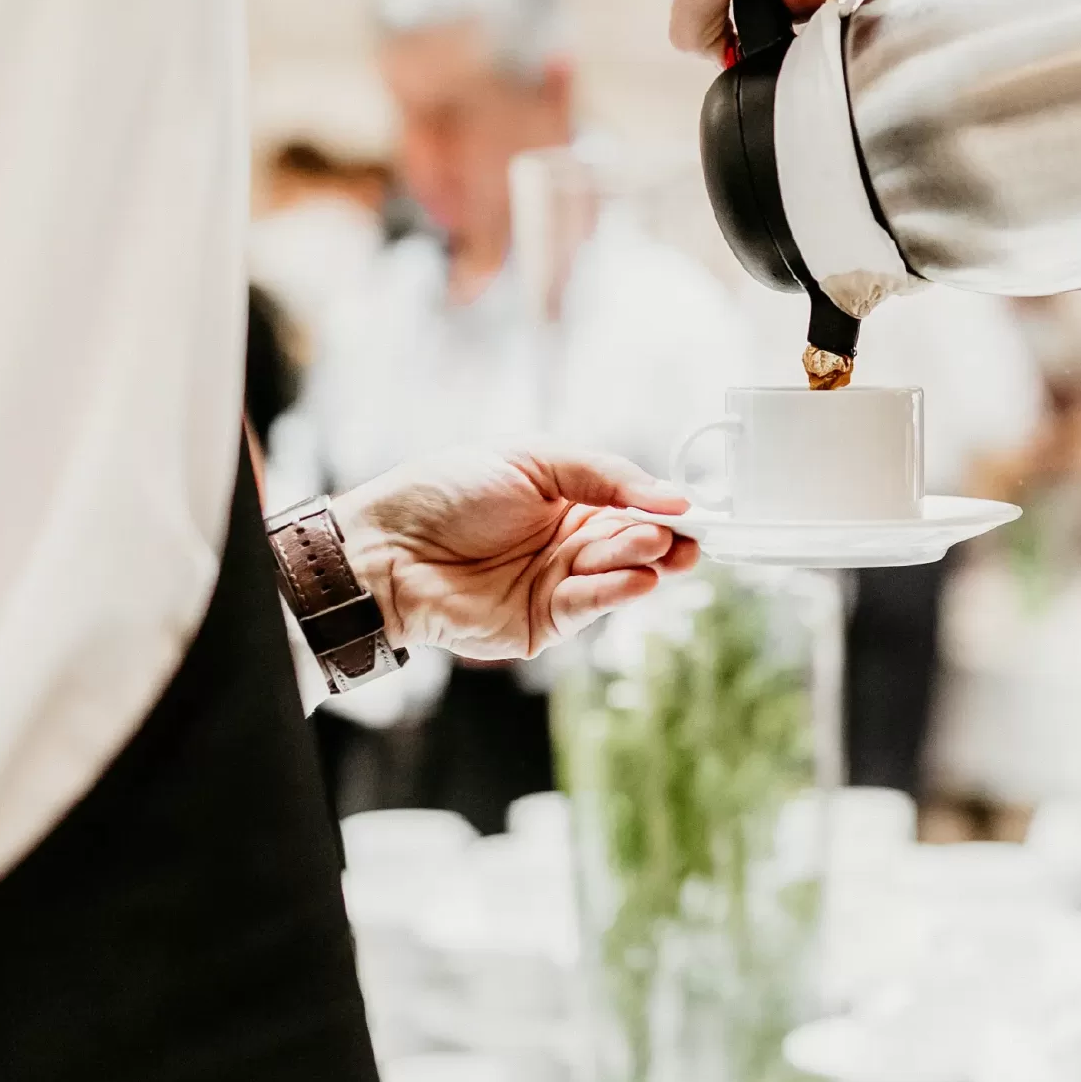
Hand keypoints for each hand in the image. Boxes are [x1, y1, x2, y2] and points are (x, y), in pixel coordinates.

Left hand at [334, 447, 699, 660]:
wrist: (385, 547)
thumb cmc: (447, 493)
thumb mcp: (533, 459)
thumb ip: (605, 475)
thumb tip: (670, 497)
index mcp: (571, 501)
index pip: (634, 505)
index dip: (666, 507)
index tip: (695, 508)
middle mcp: (570, 544)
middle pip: (636, 543)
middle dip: (664, 537)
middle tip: (687, 533)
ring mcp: (558, 585)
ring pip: (619, 574)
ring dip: (643, 560)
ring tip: (656, 545)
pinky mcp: (543, 622)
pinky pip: (590, 606)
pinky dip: (618, 591)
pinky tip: (638, 576)